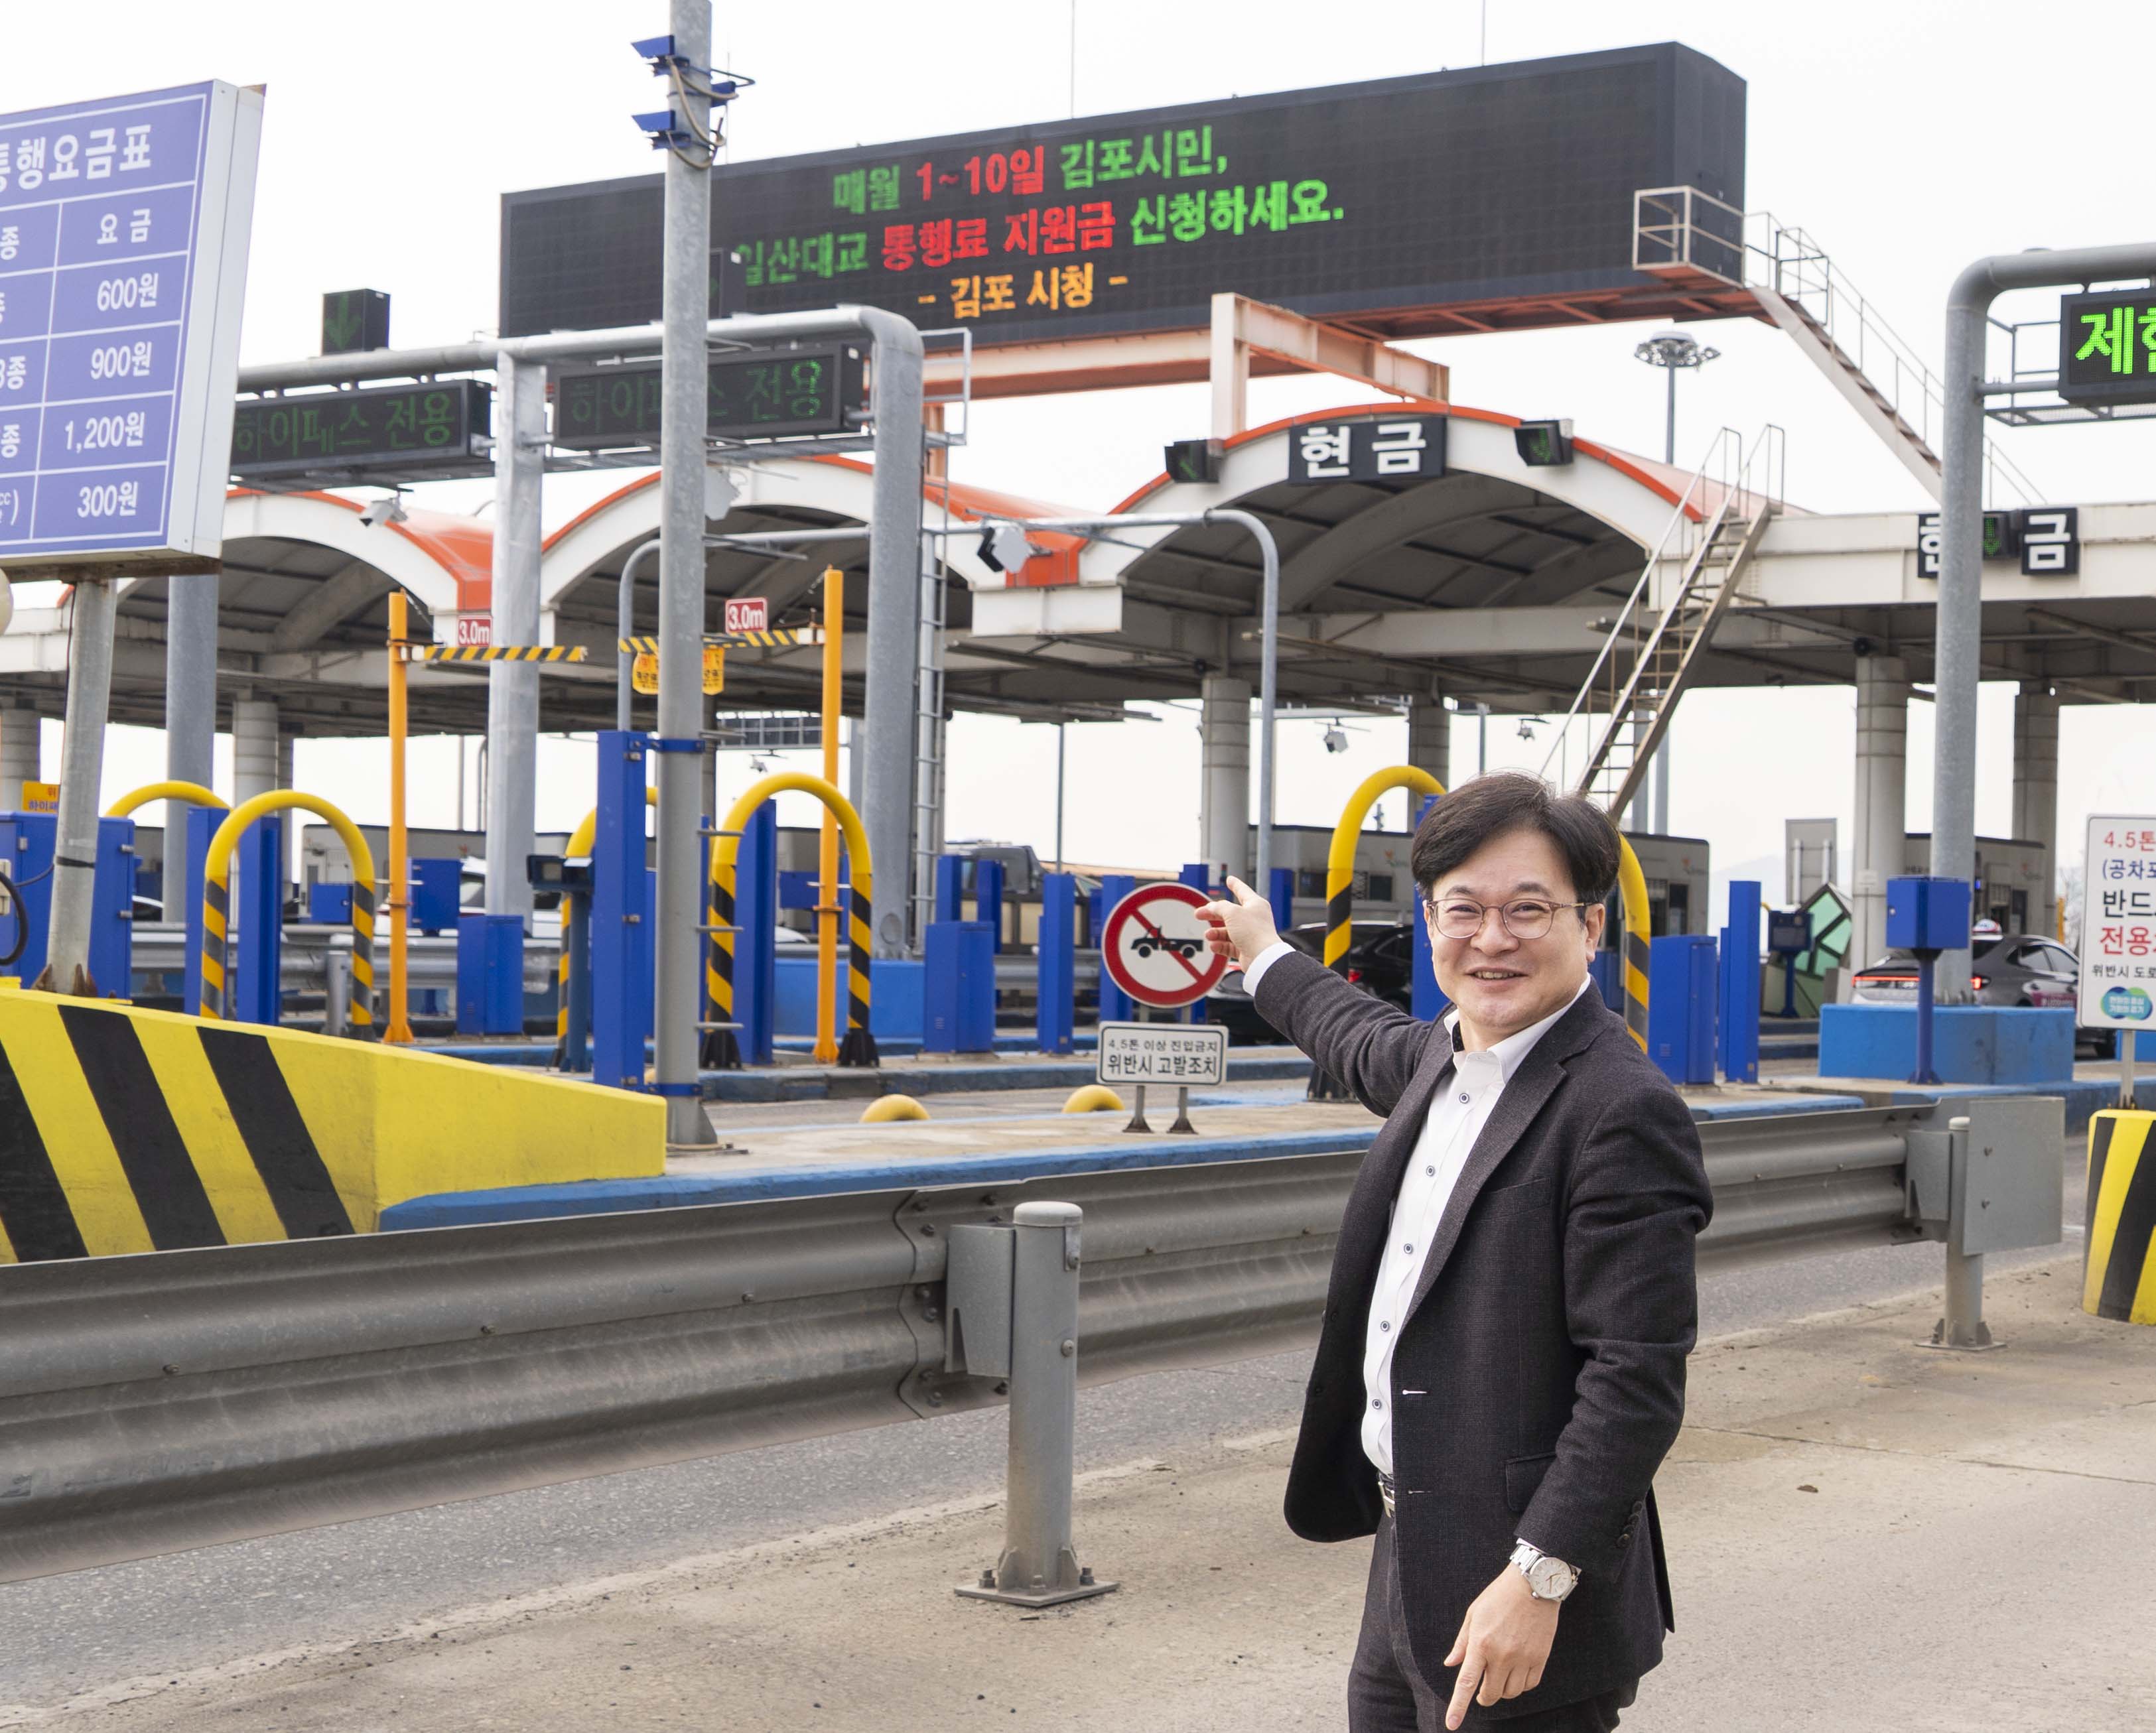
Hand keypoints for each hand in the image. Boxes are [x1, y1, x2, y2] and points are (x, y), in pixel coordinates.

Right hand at [1198, 875, 1279, 970]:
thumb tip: (1211, 908)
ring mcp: (1250, 935)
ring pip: (1228, 931)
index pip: (1243, 891)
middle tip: (1199, 914)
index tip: (1230, 879)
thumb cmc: (1254, 932)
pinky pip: (1229, 945)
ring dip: (1216, 933)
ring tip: (1209, 935)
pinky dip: (1220, 945)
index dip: (1235, 884)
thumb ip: (1219, 907)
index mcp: (1255, 905)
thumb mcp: (1232, 913)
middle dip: (1213, 914)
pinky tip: (1214, 945)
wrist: (1262, 957)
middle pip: (1229, 913)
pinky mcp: (1245, 949)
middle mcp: (1253, 919)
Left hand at [1443, 1564, 1558, 1729]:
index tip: (1452, 1725)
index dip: (1458, 1707)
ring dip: (1503, 1690)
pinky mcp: (1540, 1658)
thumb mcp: (1474, 1614)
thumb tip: (1451, 1664)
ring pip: (1510, 1693)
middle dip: (1484, 1697)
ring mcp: (1522, 1658)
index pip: (1466, 1682)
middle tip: (1482, 1689)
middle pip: (1491, 1694)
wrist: (1533, 1585)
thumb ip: (1462, 1643)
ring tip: (1500, 1674)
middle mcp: (1501, 1655)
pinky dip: (1521, 1684)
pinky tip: (1517, 1671)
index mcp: (1481, 1643)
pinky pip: (1529, 1685)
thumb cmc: (1499, 1597)